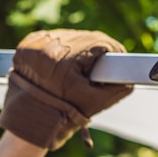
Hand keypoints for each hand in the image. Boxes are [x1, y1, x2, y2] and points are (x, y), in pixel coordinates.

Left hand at [0, 29, 132, 149]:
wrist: (30, 120)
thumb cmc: (65, 112)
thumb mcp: (98, 102)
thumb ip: (119, 87)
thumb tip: (131, 76)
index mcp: (67, 57)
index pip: (101, 42)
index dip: (114, 50)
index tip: (120, 58)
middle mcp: (49, 44)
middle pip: (85, 37)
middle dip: (97, 50)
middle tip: (103, 66)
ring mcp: (35, 43)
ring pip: (70, 36)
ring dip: (80, 48)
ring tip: (82, 67)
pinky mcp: (26, 44)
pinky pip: (53, 39)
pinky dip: (62, 48)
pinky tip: (65, 63)